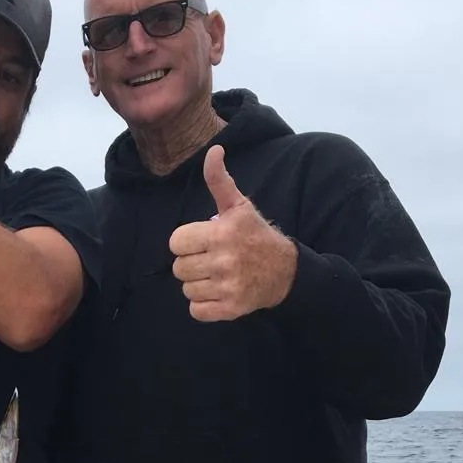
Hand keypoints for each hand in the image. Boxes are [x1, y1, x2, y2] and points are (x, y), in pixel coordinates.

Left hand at [169, 146, 296, 320]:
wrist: (286, 272)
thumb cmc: (256, 236)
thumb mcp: (239, 206)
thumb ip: (219, 181)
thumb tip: (214, 151)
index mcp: (221, 233)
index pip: (176, 242)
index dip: (186, 242)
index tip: (201, 242)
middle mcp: (223, 261)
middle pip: (179, 268)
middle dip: (191, 263)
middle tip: (210, 260)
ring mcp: (227, 287)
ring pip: (187, 290)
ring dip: (197, 285)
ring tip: (215, 276)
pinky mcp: (230, 308)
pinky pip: (197, 311)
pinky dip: (203, 305)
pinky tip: (218, 292)